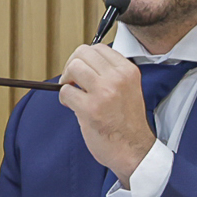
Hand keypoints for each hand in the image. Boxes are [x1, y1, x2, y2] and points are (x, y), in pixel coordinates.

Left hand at [56, 43, 157, 182]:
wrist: (133, 149)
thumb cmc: (126, 122)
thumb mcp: (127, 89)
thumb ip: (110, 74)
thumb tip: (82, 63)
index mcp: (128, 71)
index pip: (98, 48)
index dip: (84, 57)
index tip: (81, 69)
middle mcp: (117, 78)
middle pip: (82, 53)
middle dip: (71, 66)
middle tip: (72, 80)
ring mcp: (104, 92)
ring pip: (73, 67)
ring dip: (66, 81)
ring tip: (73, 93)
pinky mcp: (90, 108)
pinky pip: (65, 92)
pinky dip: (64, 99)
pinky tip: (73, 107)